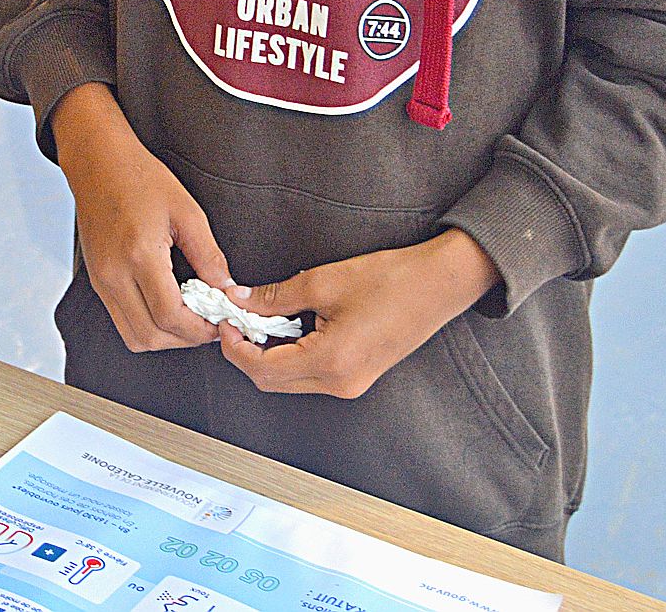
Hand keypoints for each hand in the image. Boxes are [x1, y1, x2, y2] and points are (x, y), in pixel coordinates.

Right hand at [50, 83, 236, 352]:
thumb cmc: (139, 178)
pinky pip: (122, 320)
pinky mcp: (97, 281)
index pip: (170, 316)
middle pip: (150, 337)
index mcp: (139, 255)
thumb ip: (209, 255)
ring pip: (134, 336)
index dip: (200, 329)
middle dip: (185, 339)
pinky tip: (166, 303)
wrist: (97, 162)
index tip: (219, 321)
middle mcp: (114, 274)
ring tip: (188, 316)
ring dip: (165, 336)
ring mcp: (101, 280)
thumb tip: (226, 288)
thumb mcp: (186, 210)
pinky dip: (147, 324)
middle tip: (207, 323)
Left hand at [215, 230, 500, 398]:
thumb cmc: (393, 281)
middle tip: (236, 318)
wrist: (440, 285)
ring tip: (260, 318)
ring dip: (269, 353)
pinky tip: (287, 326)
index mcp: (331, 363)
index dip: (235, 346)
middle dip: (247, 352)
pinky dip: (291, 353)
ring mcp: (351, 384)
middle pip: (272, 381)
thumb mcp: (323, 281)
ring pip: (290, 380)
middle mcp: (341, 383)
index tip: (225, 321)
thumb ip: (275, 297)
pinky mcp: (358, 376)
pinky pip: (310, 374)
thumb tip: (241, 301)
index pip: (262, 370)